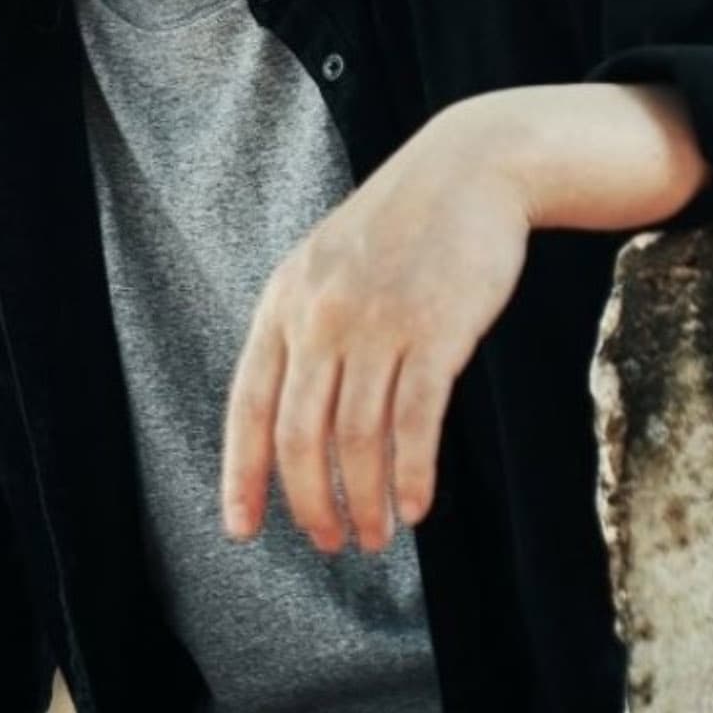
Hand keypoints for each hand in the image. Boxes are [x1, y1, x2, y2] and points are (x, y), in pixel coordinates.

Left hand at [220, 105, 533, 553]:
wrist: (470, 170)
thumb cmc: (396, 231)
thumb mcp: (322, 269)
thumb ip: (300, 333)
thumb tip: (287, 420)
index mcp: (282, 307)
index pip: (249, 408)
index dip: (242, 475)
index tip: (242, 528)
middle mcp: (320, 319)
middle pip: (302, 435)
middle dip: (311, 501)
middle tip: (329, 542)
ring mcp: (379, 324)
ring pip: (360, 437)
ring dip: (366, 498)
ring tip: (373, 535)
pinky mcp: (439, 331)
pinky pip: (417, 420)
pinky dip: (412, 473)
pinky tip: (414, 506)